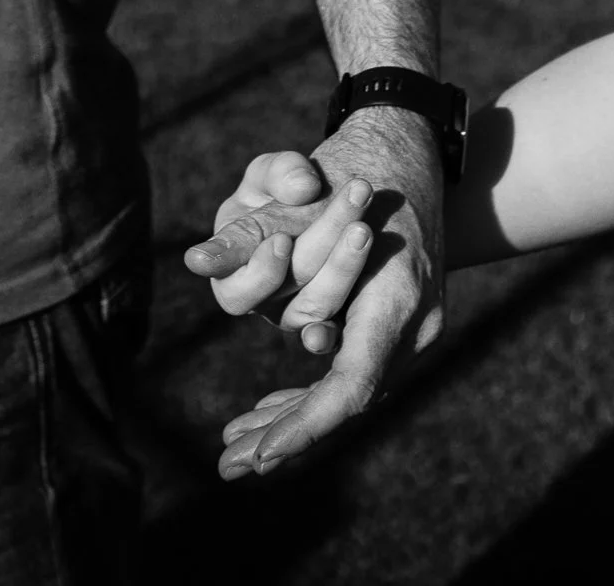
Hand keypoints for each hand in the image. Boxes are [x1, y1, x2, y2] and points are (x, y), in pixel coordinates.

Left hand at [183, 108, 445, 478]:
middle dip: (286, 434)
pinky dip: (313, 393)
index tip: (258, 456)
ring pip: (351, 392)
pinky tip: (270, 411)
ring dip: (295, 418)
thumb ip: (254, 233)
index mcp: (399, 296)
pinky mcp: (403, 326)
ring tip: (236, 448)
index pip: (351, 386)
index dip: (303, 425)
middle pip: (347, 400)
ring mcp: (417, 327)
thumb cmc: (359, 163)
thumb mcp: (301, 191)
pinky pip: (357, 371)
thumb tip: (196, 262)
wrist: (418, 148)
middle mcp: (416, 322)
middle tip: (227, 466)